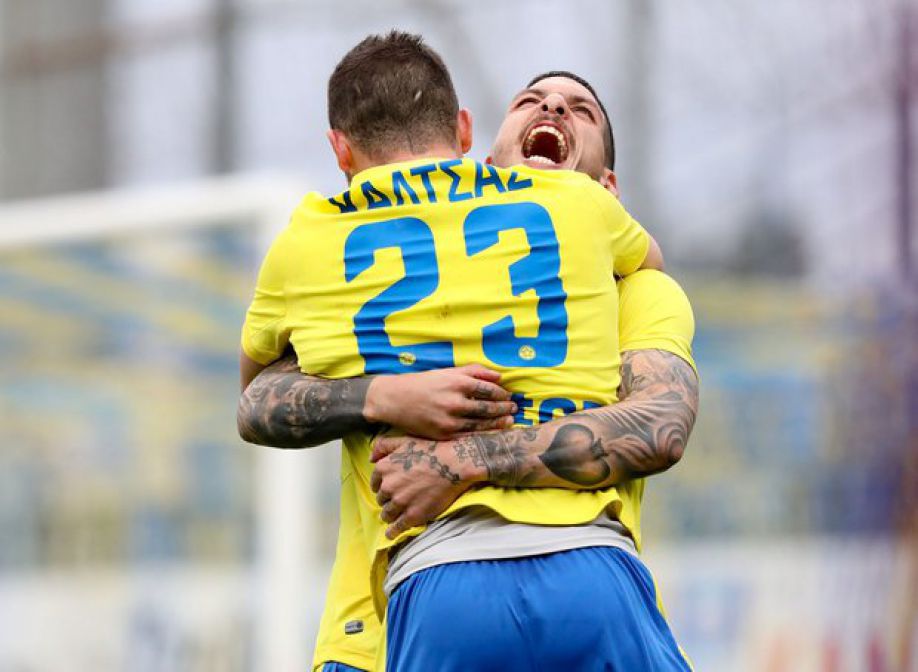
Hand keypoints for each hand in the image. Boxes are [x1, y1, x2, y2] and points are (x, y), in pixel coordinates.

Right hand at [364, 364, 516, 439]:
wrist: (395, 400)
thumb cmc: (423, 383)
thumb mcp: (447, 371)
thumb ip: (474, 372)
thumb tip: (499, 376)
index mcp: (456, 383)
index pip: (488, 389)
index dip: (501, 394)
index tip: (508, 396)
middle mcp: (454, 401)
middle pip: (488, 408)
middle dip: (503, 409)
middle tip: (514, 409)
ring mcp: (449, 420)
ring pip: (481, 424)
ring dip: (498, 423)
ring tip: (509, 421)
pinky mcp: (443, 435)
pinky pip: (469, 436)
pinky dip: (483, 435)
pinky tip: (492, 434)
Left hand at [370, 435, 481, 538]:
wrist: (453, 463)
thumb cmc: (431, 449)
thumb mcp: (404, 441)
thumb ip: (383, 446)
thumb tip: (371, 458)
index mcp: (384, 468)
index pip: (376, 484)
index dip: (383, 487)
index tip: (391, 489)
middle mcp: (388, 486)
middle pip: (382, 500)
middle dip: (388, 500)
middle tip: (399, 500)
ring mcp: (400, 502)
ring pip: (387, 514)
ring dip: (390, 515)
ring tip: (396, 516)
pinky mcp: (412, 515)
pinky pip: (397, 528)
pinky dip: (393, 532)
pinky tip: (392, 533)